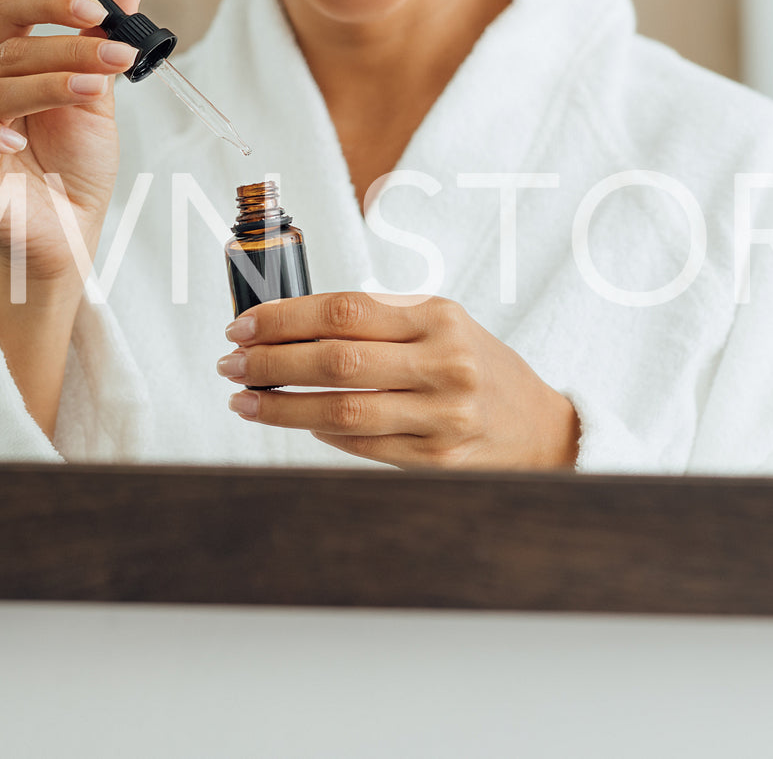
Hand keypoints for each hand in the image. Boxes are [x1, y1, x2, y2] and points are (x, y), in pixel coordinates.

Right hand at [0, 0, 142, 284]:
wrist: (69, 233)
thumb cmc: (75, 168)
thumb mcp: (96, 102)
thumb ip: (101, 49)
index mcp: (3, 62)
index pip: (12, 9)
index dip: (51, 2)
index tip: (98, 12)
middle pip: (11, 49)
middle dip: (71, 50)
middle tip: (118, 58)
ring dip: (48, 84)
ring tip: (91, 91)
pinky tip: (17, 140)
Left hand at [217, 293, 580, 469]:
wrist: (542, 429)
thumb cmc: (478, 367)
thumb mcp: (442, 325)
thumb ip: (379, 320)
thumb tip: (289, 324)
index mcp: (439, 318)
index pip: (344, 311)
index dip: (284, 318)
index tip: (242, 326)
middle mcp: (444, 364)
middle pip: (335, 361)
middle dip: (270, 363)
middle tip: (231, 364)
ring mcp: (442, 417)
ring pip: (340, 412)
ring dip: (280, 407)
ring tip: (244, 401)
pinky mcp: (437, 462)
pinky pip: (360, 447)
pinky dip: (319, 433)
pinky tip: (297, 422)